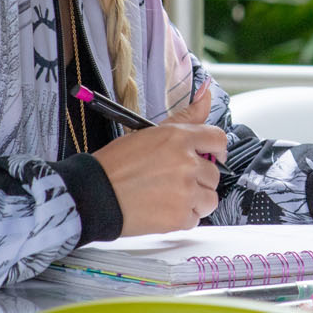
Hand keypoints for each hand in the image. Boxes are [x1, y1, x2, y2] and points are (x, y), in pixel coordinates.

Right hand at [92, 83, 224, 235]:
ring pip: (210, 199)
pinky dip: (182, 218)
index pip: (218, 139)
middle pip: (214, 174)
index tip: (210, 157)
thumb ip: (184, 118)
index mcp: (179, 138)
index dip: (215, 150)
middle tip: (174, 182)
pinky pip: (195, 218)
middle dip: (199, 179)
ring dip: (195, 200)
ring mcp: (186, 191)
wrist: (94, 194)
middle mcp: (187, 163)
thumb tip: (206, 94)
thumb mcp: (149, 133)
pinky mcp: (180, 217)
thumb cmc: (115, 165)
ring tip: (169, 198)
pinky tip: (162, 210)